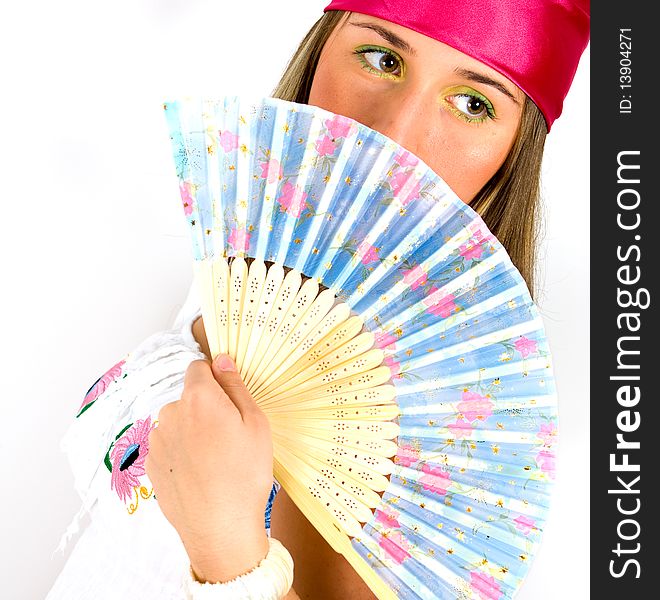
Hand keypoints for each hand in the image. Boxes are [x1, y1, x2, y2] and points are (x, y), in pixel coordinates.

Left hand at [145, 354, 272, 581]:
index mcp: (198, 398)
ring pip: (178, 423)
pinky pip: (169, 446)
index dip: (216, 379)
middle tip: (230, 437)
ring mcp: (157, 441)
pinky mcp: (150, 464)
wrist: (220, 529)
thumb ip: (235, 386)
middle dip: (206, 408)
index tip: (229, 400)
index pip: (199, 368)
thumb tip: (222, 360)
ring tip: (216, 460)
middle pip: (189, 398)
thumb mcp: (255, 423)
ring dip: (193, 431)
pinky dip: (182, 453)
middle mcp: (171, 414)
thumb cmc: (245, 475)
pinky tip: (201, 474)